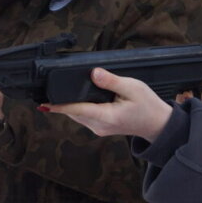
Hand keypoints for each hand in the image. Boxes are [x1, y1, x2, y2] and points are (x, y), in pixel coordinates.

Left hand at [42, 67, 172, 141]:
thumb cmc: (148, 105)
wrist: (157, 124)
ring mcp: (99, 129)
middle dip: (61, 102)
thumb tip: (94, 73)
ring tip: (56, 92)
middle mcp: (100, 126)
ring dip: (68, 105)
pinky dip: (77, 108)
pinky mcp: (100, 127)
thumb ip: (112, 81)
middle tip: (47, 89)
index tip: (44, 104)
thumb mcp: (133, 88)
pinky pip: (83, 117)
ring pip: (77, 116)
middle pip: (74, 112)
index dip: (60, 106)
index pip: (78, 110)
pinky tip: (76, 98)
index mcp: (107, 116)